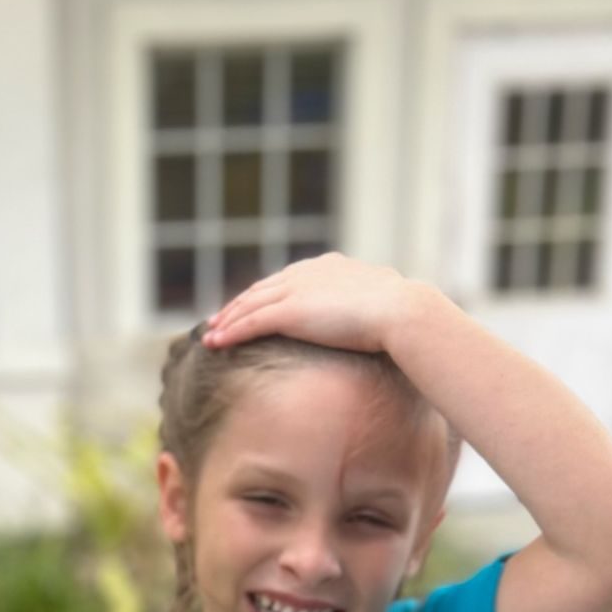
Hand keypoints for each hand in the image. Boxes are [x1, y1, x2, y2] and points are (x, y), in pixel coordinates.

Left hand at [204, 253, 421, 356]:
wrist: (402, 312)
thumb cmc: (402, 314)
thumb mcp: (382, 303)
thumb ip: (368, 307)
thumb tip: (377, 321)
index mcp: (329, 267)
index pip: (286, 280)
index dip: (265, 294)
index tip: (250, 307)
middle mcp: (308, 273)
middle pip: (261, 289)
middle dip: (237, 305)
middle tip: (218, 320)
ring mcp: (297, 290)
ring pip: (250, 304)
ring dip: (226, 320)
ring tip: (210, 334)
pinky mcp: (290, 311)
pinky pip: (251, 322)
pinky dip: (230, 332)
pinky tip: (214, 343)